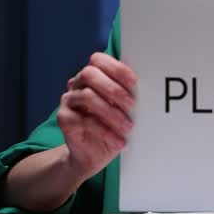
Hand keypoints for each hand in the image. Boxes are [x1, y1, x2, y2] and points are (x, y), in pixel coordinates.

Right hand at [58, 52, 137, 179]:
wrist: (94, 154)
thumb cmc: (113, 126)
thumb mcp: (124, 109)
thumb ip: (129, 94)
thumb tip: (150, 84)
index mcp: (92, 75)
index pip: (98, 60)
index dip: (116, 68)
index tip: (135, 82)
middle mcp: (77, 83)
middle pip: (89, 74)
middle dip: (114, 88)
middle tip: (132, 105)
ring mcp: (68, 100)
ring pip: (87, 96)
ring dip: (111, 112)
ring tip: (128, 127)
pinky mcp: (63, 118)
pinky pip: (83, 120)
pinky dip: (105, 131)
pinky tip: (119, 141)